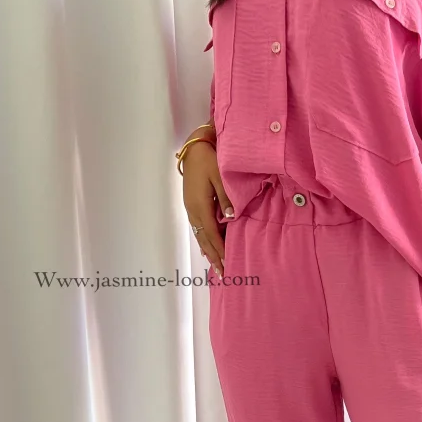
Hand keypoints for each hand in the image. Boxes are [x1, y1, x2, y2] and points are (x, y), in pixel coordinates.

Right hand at [181, 128, 231, 276]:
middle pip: (205, 239)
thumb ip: (226, 198)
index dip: (220, 250)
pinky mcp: (191, 205)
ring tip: (215, 267)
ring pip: (200, 235)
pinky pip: (198, 229)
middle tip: (223, 274)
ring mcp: (190, 209)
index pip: (212, 234)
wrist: (194, 148)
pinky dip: (204, 241)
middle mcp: (193, 211)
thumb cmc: (209, 159)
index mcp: (200, 206)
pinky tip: (206, 249)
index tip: (228, 264)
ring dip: (208, 252)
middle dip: (215, 257)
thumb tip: (230, 218)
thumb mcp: (220, 176)